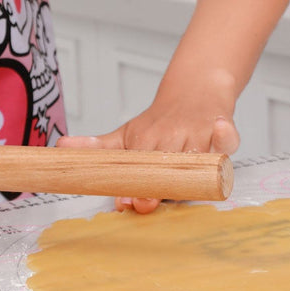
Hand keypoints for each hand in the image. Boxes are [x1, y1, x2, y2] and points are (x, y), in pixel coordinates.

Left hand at [59, 71, 238, 213]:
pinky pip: (228, 136)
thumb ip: (98, 149)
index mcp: (147, 140)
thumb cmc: (161, 121)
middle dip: (158, 188)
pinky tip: (220, 131)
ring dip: (190, 170)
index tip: (126, 201)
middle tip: (147, 201)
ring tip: (183, 180)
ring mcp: (199, 132)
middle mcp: (173, 136)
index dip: (134, 190)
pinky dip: (225, 134)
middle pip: (167, 170)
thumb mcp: (127, 134)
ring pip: (197, 159)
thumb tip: (61, 147)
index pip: (139, 170)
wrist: (195, 88)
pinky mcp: (223, 125)